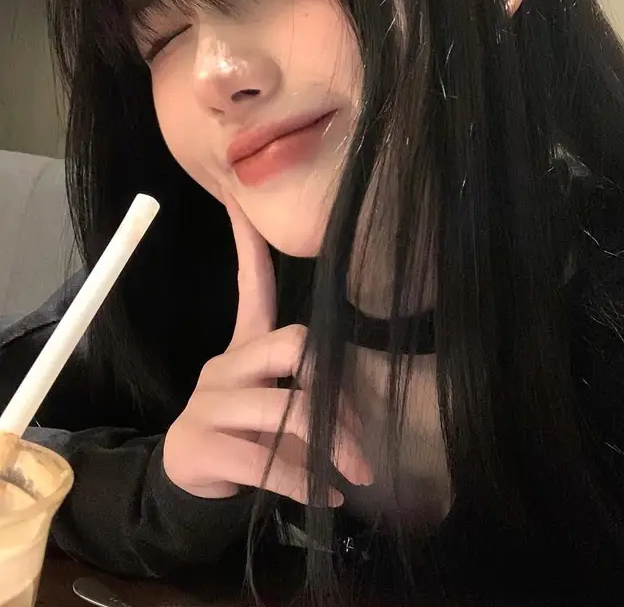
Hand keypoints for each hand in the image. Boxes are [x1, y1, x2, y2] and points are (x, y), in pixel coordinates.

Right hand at [163, 195, 371, 503]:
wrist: (187, 480)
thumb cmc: (243, 430)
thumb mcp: (270, 401)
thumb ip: (304, 386)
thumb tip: (359, 397)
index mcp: (243, 348)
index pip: (250, 288)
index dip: (250, 247)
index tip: (245, 202)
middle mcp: (225, 367)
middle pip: (289, 343)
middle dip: (331, 380)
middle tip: (359, 426)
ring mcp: (209, 404)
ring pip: (281, 407)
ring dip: (329, 444)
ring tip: (360, 471)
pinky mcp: (202, 446)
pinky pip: (265, 459)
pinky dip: (304, 480)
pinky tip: (329, 496)